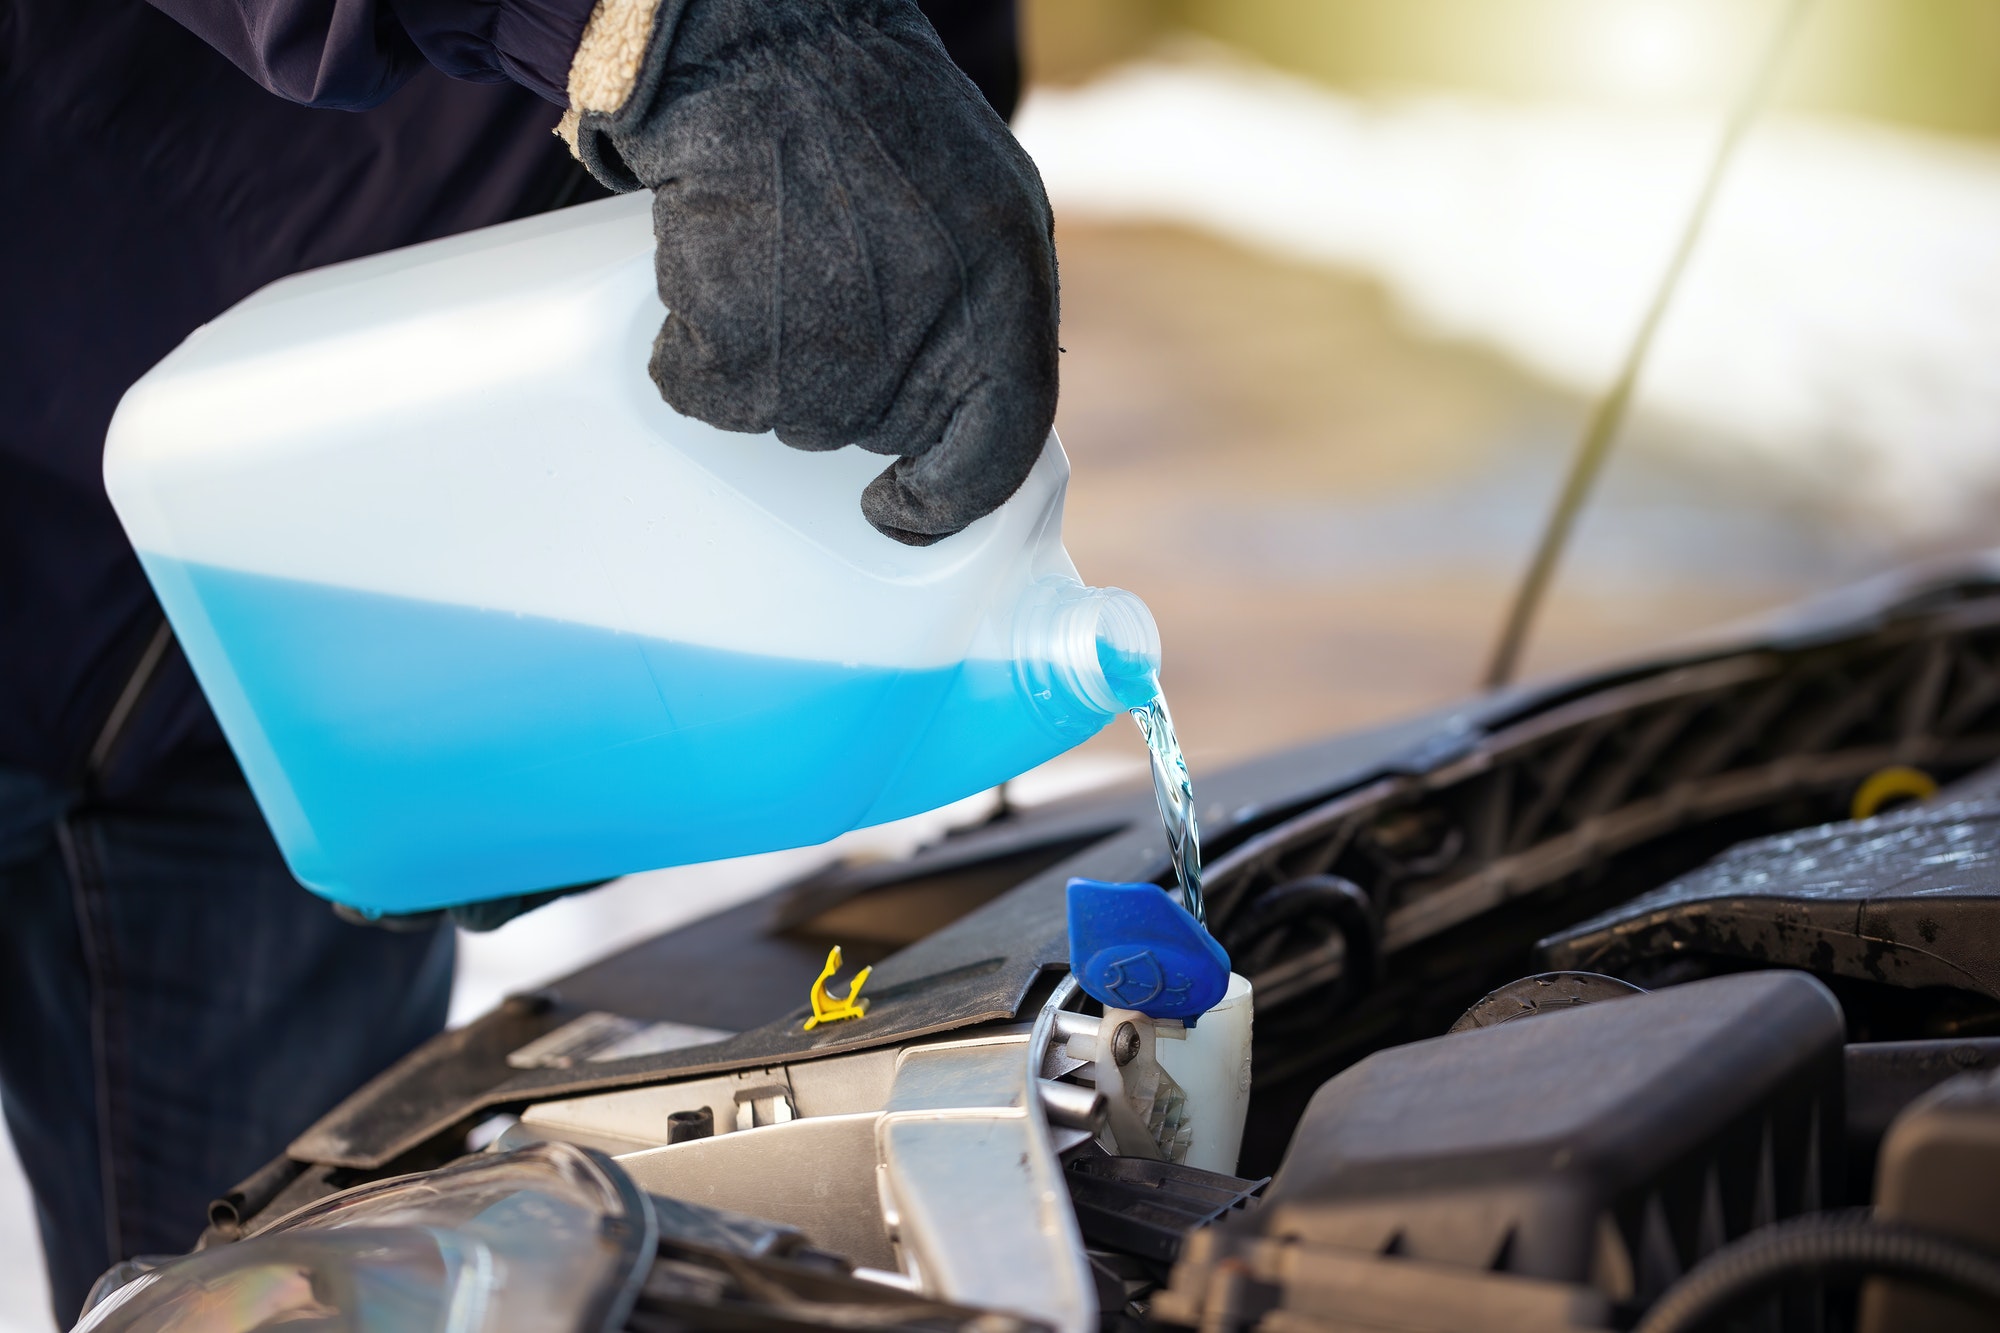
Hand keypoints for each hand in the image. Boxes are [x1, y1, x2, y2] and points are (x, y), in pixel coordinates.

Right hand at [563, 0, 1058, 544]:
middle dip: (845, 379)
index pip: (997, 444)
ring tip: (771, 257)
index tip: (903, 510)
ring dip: (770, 360)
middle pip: (874, 427)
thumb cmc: (865, 108)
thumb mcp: (982, 199)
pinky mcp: (737, 348)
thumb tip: (960, 398)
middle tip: (819, 283)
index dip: (950, 494)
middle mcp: (928, 331)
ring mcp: (831, 351)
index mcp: (1006, 290)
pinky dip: (695, 350)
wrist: (759, 42)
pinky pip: (709, 393)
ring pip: (791, 416)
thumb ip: (984, 303)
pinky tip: (713, 271)